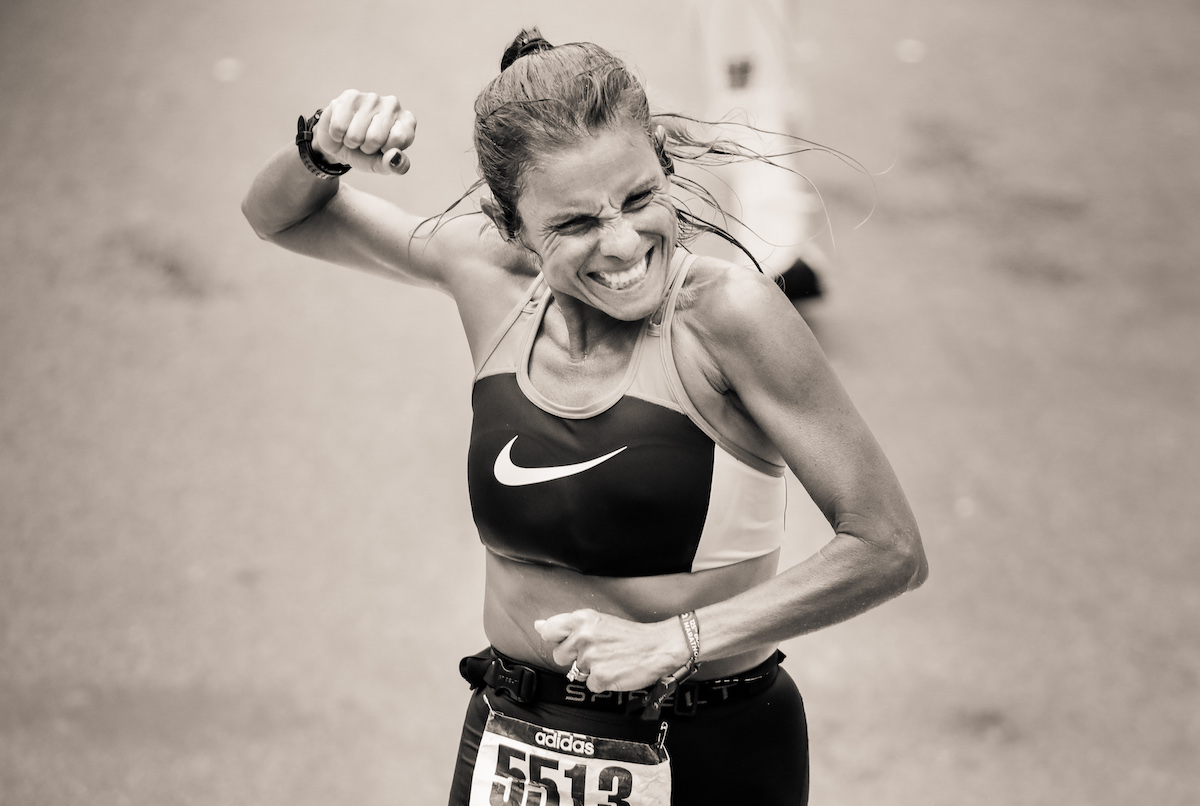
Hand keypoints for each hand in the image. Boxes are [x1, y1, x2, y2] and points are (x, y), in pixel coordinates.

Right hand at [313, 90, 416, 175]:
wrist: (340, 141)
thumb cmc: (366, 154)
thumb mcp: (382, 165)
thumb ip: (395, 167)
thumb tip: (394, 157)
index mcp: (407, 121)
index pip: (398, 139)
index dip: (385, 150)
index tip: (382, 148)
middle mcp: (393, 105)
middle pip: (375, 138)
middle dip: (366, 147)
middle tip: (365, 142)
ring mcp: (372, 98)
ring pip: (355, 134)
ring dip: (351, 142)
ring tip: (355, 135)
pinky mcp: (350, 96)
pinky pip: (339, 126)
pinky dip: (337, 135)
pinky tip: (343, 128)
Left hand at [534, 609, 689, 692]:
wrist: (659, 646)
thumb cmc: (630, 635)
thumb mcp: (597, 621)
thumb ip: (566, 625)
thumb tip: (539, 626)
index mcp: (583, 619)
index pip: (549, 630)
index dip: (555, 639)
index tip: (565, 641)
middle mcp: (584, 636)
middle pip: (559, 656)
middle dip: (574, 657)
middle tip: (596, 652)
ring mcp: (592, 658)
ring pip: (576, 672)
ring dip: (590, 670)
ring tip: (608, 660)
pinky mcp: (601, 676)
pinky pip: (591, 685)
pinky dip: (602, 682)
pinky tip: (615, 671)